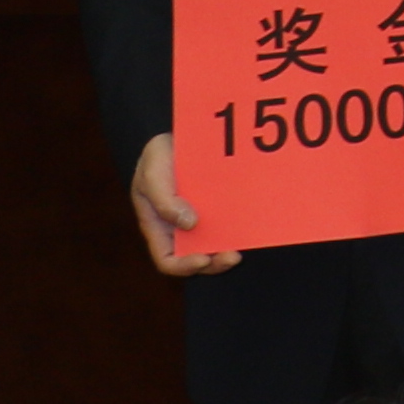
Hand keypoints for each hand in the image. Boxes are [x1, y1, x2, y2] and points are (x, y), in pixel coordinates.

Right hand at [128, 135, 242, 279]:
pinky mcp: (221, 208)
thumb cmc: (158, 157)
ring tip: (243, 247)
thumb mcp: (151, 173)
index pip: (168, 260)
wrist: (181, 137)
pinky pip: (230, 225)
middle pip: (197, 259)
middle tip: (233, 257)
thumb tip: (189, 223)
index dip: (183, 266)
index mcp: (158, 228)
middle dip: (214, 263)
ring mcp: (202, 220)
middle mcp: (181, 230)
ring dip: (229, 251)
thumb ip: (163, 199)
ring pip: (216, 246)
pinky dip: (240, 230)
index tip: (202, 258)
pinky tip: (252, 225)